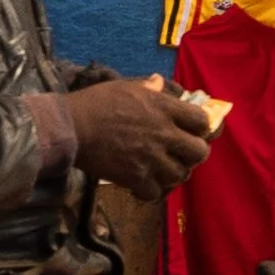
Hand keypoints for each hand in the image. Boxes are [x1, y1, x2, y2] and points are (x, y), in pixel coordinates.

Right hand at [66, 78, 215, 199]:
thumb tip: (159, 83)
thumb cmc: (96, 102)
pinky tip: (144, 183)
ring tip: (163, 169)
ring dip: (174, 173)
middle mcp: (164, 134)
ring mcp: (151, 158)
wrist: (72, 128)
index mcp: (163, 108)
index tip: (192, 130)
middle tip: (182, 154)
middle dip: (194, 154)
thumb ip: (148, 87)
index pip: (202, 121)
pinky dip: (152, 190)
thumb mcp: (125, 86)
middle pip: (199, 152)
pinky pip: (157, 192)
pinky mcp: (136, 178)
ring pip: (181, 175)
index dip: (201, 128)